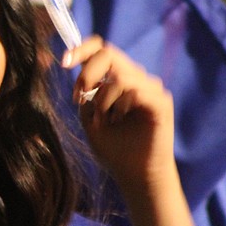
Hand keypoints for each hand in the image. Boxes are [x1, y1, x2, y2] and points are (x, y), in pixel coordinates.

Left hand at [62, 36, 177, 201]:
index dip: (81, 49)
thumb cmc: (114, 150)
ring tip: (103, 120)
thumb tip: (78, 71)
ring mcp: (150, 89)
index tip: (64, 62)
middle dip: (87, 75)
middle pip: (109, 54)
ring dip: (103, 99)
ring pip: (120, 76)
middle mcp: (135, 79)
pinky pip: (136, 91)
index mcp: (117, 79)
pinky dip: (120, 106)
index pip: (102, 49)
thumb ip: (85, 94)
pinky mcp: (161, 102)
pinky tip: (118, 121)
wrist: (134, 176)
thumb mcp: (90, 118)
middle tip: (79, 98)